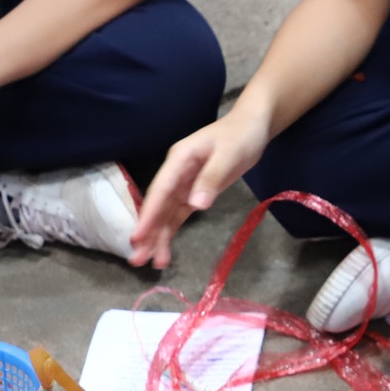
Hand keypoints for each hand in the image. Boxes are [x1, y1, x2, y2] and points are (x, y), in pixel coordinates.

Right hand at [131, 104, 271, 268]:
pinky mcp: (194, 193)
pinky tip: (165, 251)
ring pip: (166, 214)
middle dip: (148, 232)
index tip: (137, 238)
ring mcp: (183, 184)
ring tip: (152, 264)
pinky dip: (171, 232)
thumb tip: (196, 205)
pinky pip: (178, 215)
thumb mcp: (229, 154)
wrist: (252, 127)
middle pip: (158, 206)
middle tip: (137, 260)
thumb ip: (211, 178)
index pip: (160, 191)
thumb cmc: (240, 135)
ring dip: (158, 237)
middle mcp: (176, 174)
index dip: (148, 215)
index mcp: (179, 159)